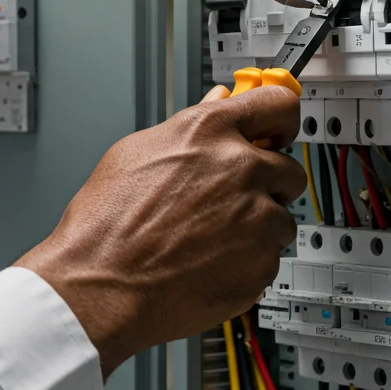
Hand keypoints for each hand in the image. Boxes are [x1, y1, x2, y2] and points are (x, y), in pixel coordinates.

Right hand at [15, 86, 305, 377]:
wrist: (101, 286)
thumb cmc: (106, 224)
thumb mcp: (134, 154)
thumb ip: (190, 125)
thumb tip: (215, 104)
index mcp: (210, 132)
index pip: (277, 104)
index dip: (280, 118)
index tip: (279, 128)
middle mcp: (242, 169)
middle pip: (289, 168)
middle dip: (268, 184)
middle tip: (236, 199)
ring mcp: (257, 219)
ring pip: (281, 219)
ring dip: (257, 228)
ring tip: (210, 239)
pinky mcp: (262, 264)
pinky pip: (269, 258)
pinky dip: (247, 263)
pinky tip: (208, 262)